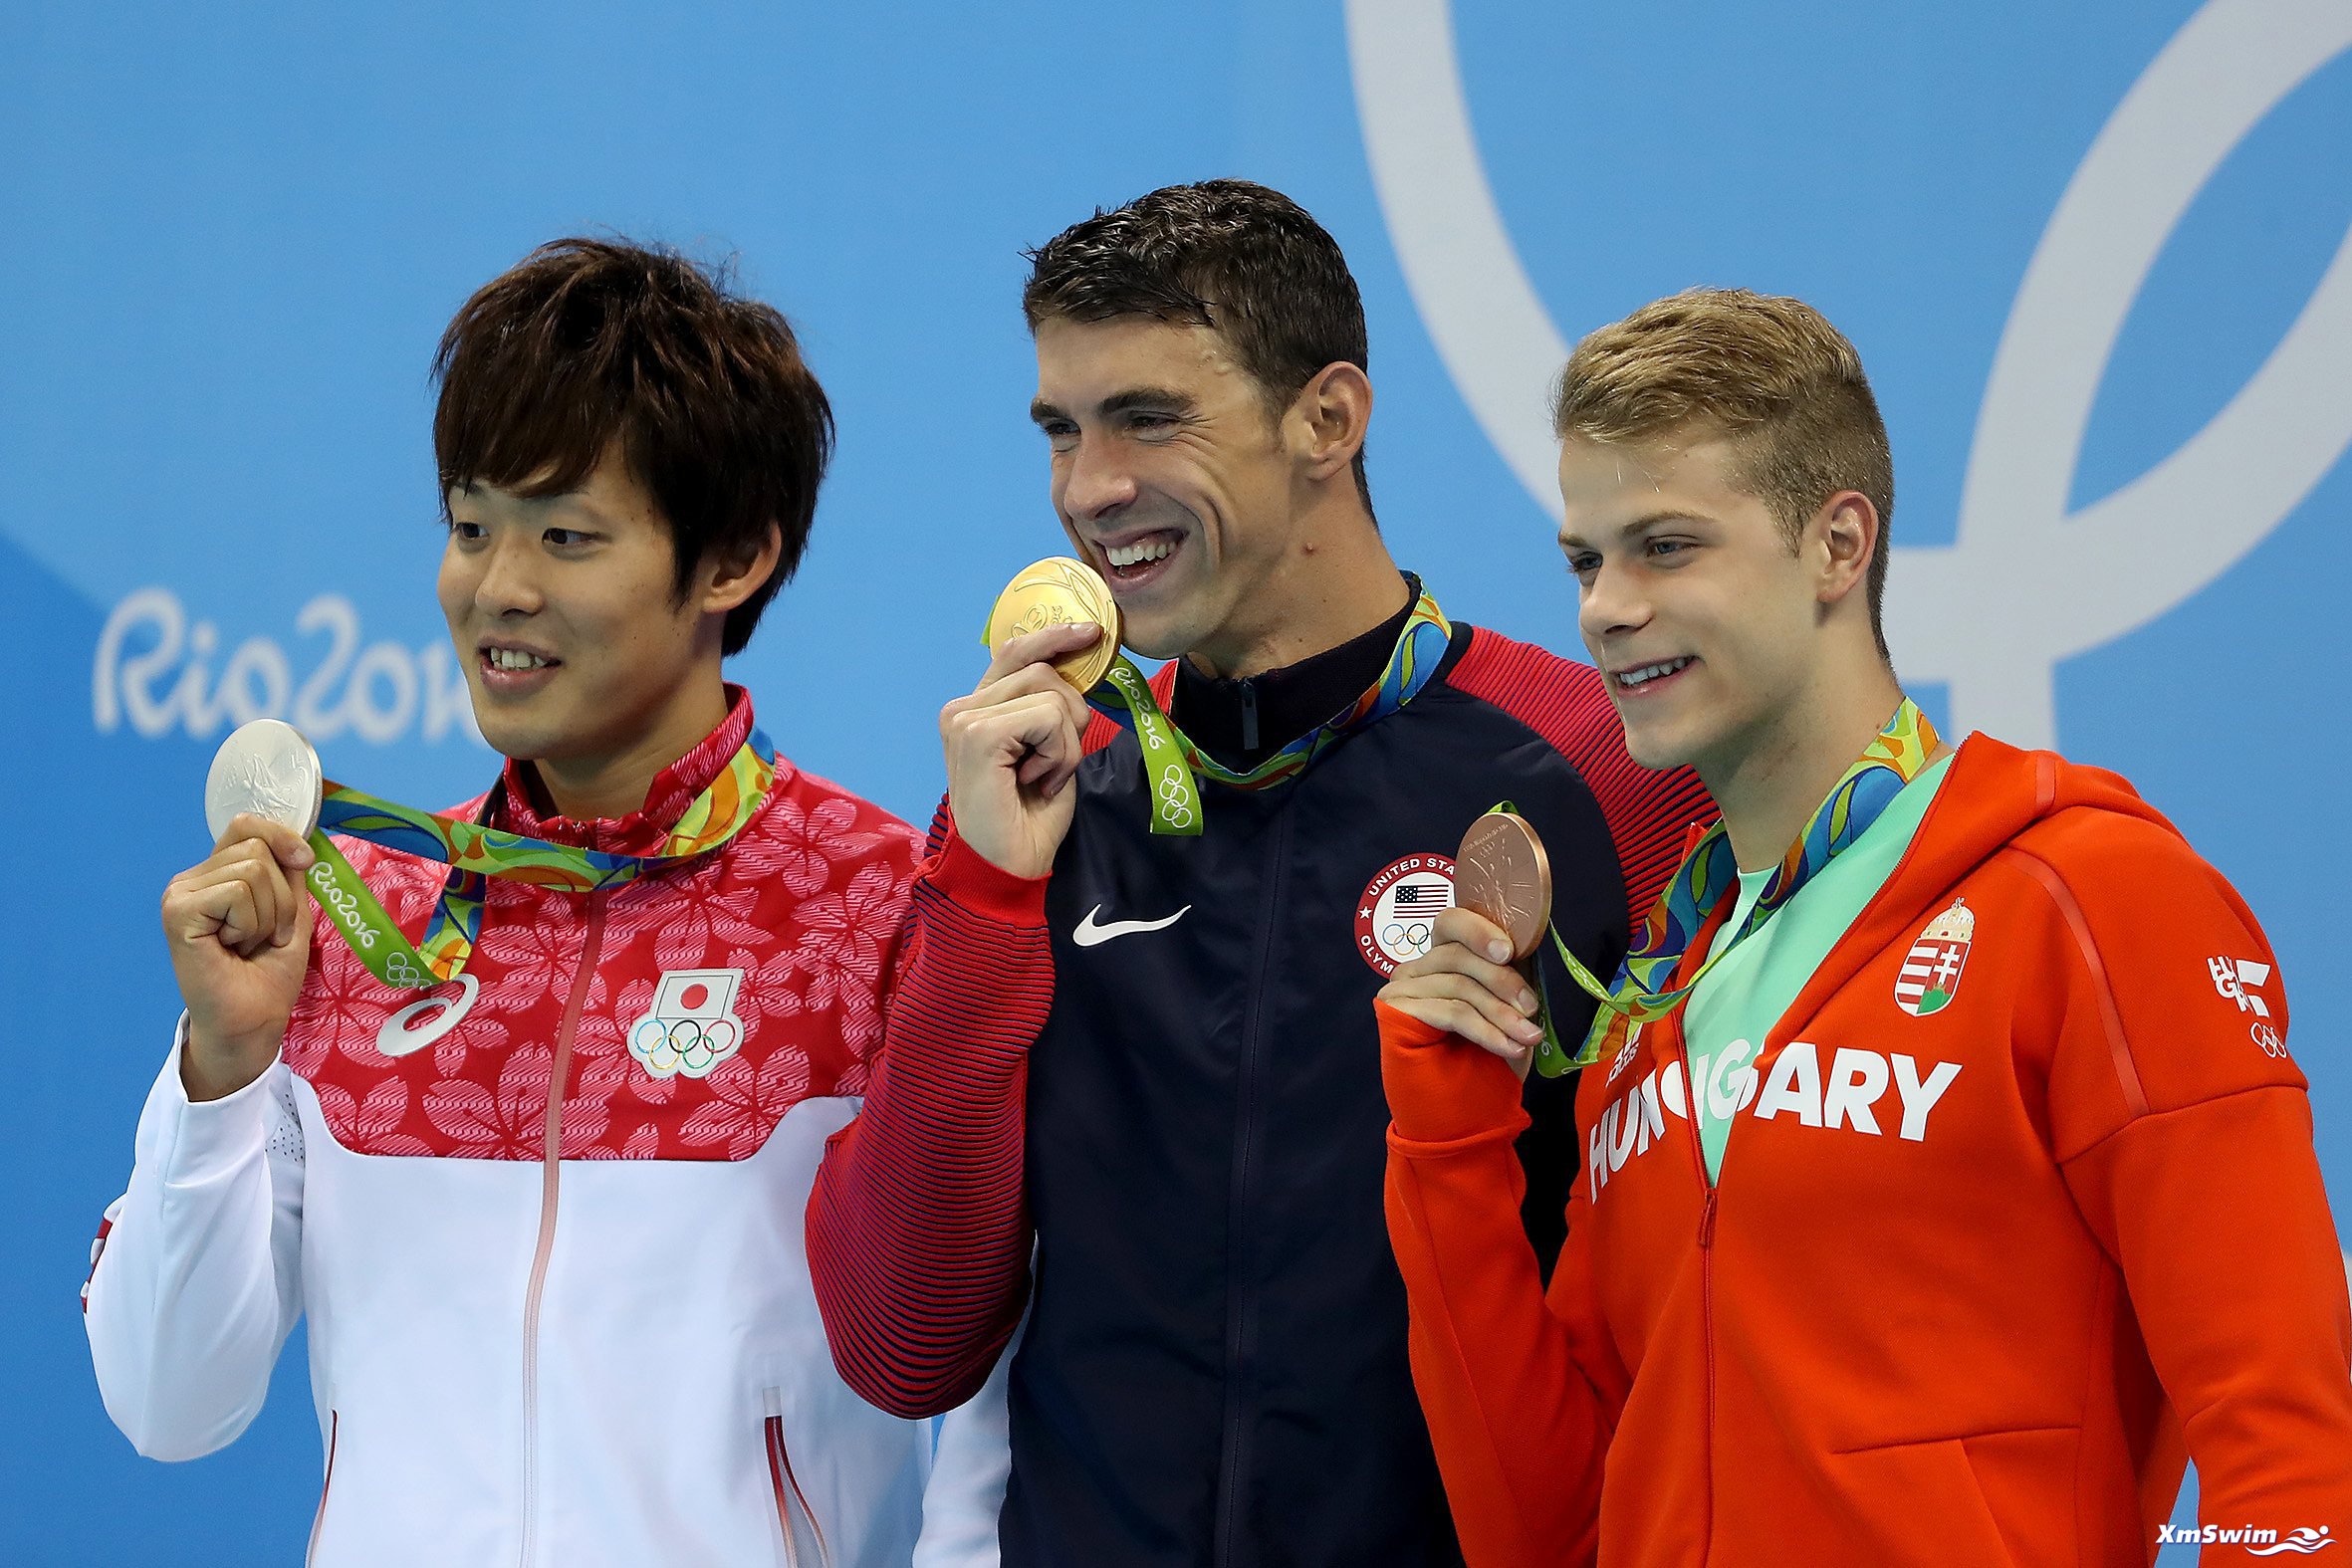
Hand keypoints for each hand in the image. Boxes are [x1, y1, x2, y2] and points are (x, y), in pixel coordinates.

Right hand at [161, 813, 316, 1101]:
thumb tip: (300, 835)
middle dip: (280, 896)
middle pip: (257, 848)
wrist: (253, 1021)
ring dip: (268, 915)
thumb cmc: (269, 973)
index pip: (246, 826)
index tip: (304, 860)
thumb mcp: (290, 911)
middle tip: (263, 936)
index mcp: (216, 875)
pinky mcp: (178, 912)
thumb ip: (288, 872)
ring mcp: (180, 894)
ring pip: (251, 869)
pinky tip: (232, 948)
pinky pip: (237, 892)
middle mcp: (192, 879)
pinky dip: (251, 923)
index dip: (282, 836)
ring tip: (248, 944)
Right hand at [940, 623, 1101, 879]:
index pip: (1015, 652)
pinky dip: (1059, 752)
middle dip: (1071, 715)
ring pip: (1050, 692)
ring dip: (1066, 741)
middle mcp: (961, 707)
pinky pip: (1048, 716)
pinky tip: (1038, 781)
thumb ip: (1050, 708)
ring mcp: (965, 718)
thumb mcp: (1048, 750)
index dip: (1054, 637)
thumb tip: (1079, 666)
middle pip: (1041, 669)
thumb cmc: (1029, 818)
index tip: (1092, 632)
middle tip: (1056, 765)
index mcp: (974, 709)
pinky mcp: (978, 733)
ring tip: (1044, 778)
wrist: (1009, 866)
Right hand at [1379, 906, 1546, 1079]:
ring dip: (1501, 1014)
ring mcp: (1400, 990)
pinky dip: (1485, 1031)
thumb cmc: (1487, 1058)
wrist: (1465, 1111)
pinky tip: (1508, 1047)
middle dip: (1503, 982)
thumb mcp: (1505, 1006)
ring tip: (1528, 1037)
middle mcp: (1414, 968)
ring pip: (1458, 986)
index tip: (1510, 952)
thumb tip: (1527, 945)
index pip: (1452, 922)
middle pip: (1459, 955)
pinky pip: (1449, 1012)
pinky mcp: (1395, 1015)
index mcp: (1439, 956)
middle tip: (1532, 1010)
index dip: (1480, 931)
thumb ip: (1509, 973)